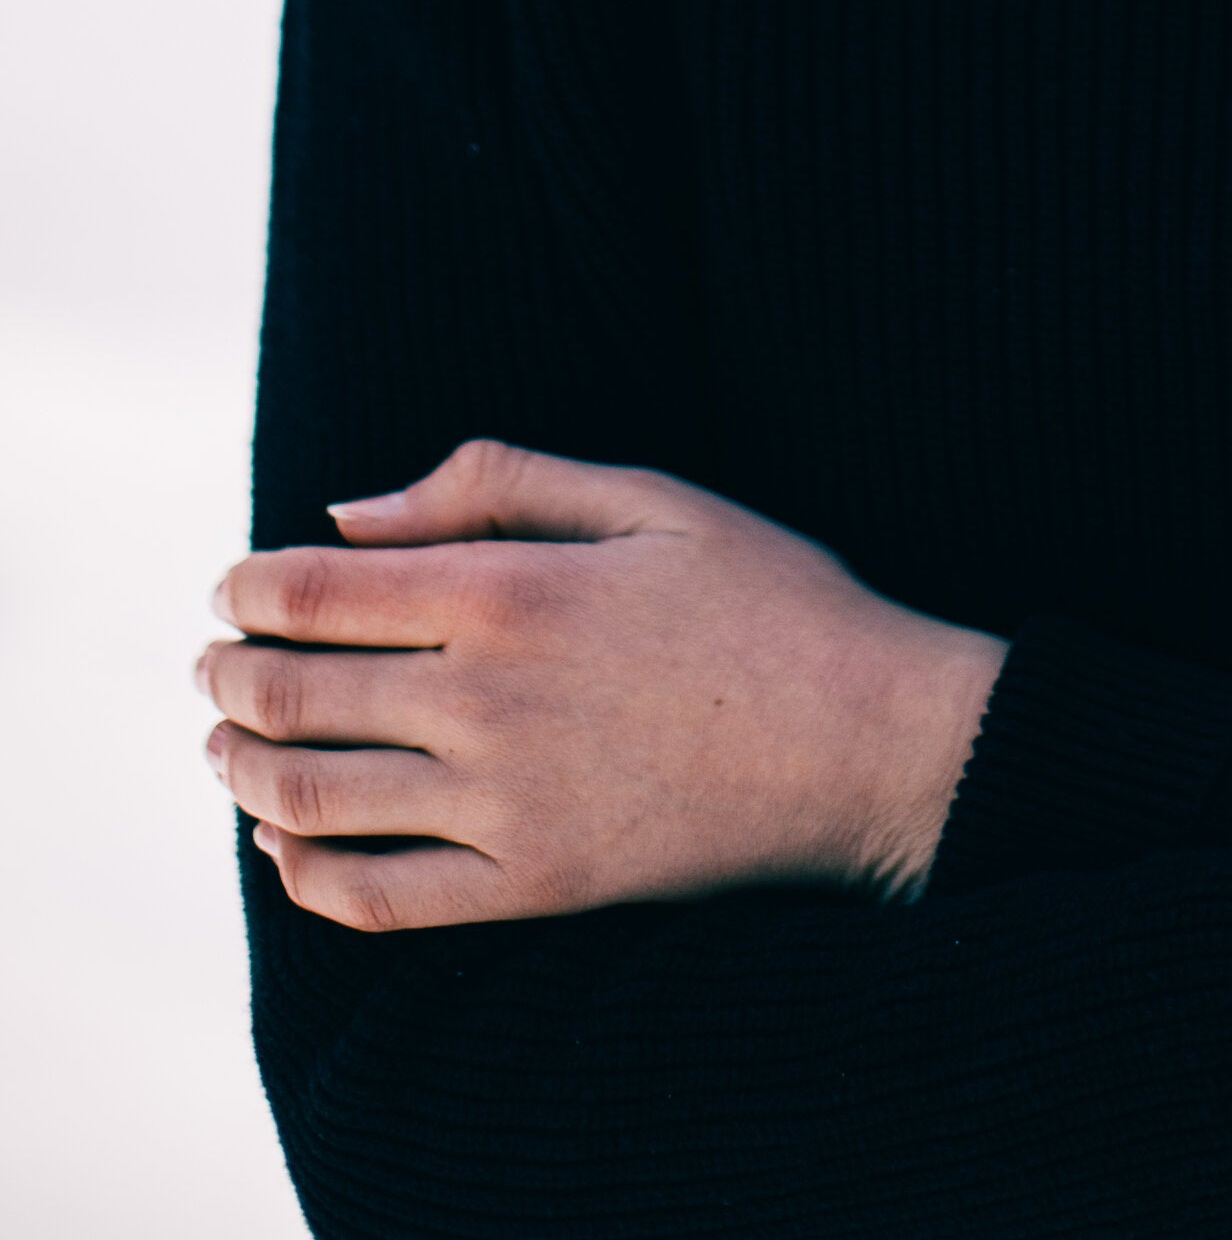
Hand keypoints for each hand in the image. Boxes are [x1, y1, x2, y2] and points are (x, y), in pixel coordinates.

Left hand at [199, 439, 1004, 934]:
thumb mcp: (650, 495)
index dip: (247, 590)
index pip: (315, 593)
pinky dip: (304, 876)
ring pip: (313, 800)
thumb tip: (349, 513)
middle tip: (211, 664)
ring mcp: (506, 805)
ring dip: (242, 772)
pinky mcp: (534, 886)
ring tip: (226, 747)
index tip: (230, 588)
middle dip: (229, 676)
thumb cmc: (768, 600)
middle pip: (293, 697)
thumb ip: (495, 483)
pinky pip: (378, 899)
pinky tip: (286, 847)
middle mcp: (487, 701)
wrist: (868, 739)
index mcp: (510, 590)